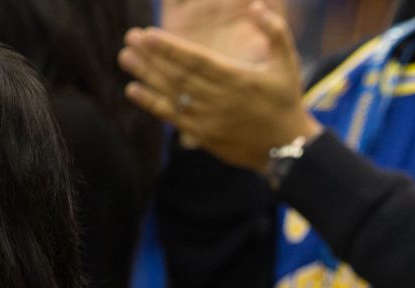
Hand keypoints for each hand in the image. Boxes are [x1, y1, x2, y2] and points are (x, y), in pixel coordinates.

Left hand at [119, 0, 321, 171]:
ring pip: (172, 94)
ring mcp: (210, 119)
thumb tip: (257, 5)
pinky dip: (152, 104)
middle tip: (130, 38)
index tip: (148, 34)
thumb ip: (275, 33)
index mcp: (238, 79)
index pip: (197, 60)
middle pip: (179, 75)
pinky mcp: (204, 135)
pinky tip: (133, 89)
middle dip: (152, 56)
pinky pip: (173, 117)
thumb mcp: (288, 64)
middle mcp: (220, 99)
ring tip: (126, 57)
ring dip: (146, 75)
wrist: (289, 147)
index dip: (170, 48)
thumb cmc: (286, 101)